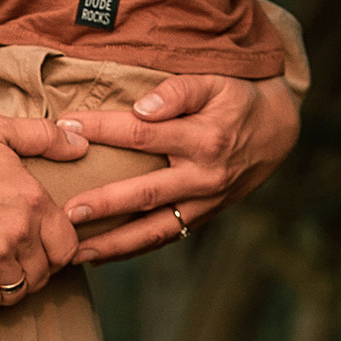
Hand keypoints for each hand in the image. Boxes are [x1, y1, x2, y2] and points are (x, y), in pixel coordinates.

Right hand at [0, 114, 89, 314]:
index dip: (57, 251)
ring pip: (18, 292)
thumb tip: (81, 144)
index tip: (40, 248)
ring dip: (8, 288)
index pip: (68, 245)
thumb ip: (44, 137)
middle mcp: (20, 230)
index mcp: (33, 198)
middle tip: (14, 264)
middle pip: (44, 273)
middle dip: (33, 272)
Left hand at [60, 72, 301, 261]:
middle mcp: (204, 177)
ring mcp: (204, 203)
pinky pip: (164, 238)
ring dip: (113, 244)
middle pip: (145, 194)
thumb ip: (177, 91)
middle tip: (66, 212)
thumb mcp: (214, 82)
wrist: (276, 131)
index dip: (101, 129)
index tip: (64, 128)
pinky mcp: (202, 218)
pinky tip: (100, 258)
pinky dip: (132, 250)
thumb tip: (142, 108)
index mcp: (204, 139)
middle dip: (103, 204)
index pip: (141, 134)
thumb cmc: (236, 100)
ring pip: (154, 230)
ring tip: (75, 253)